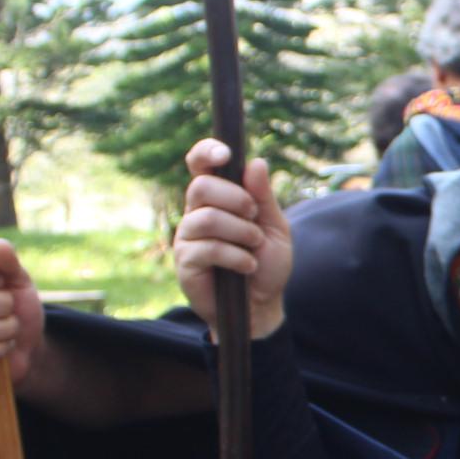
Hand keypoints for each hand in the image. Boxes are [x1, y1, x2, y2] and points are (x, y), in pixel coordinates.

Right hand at [174, 139, 291, 338]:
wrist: (262, 306)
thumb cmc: (266, 264)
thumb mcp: (274, 227)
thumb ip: (264, 197)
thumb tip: (256, 162)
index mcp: (217, 198)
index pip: (200, 165)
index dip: (206, 152)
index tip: (225, 153)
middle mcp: (197, 213)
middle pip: (201, 186)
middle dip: (235, 198)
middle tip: (254, 217)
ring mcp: (188, 237)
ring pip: (207, 218)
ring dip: (241, 232)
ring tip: (255, 247)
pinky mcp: (185, 262)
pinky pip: (207, 248)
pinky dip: (236, 256)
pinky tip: (247, 267)